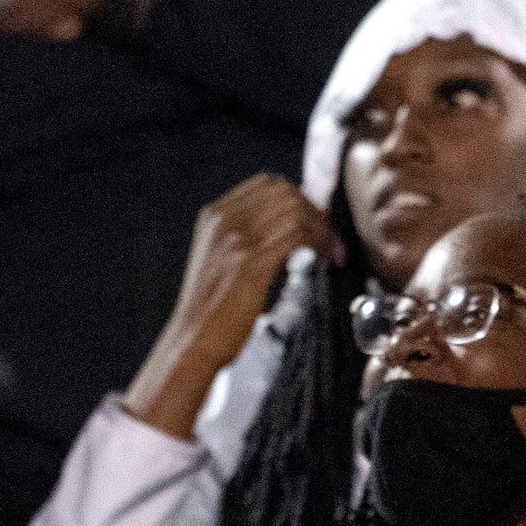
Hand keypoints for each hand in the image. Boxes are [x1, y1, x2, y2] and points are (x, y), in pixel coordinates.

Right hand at [121, 175, 344, 439]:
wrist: (193, 341)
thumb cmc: (212, 309)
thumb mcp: (222, 259)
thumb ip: (246, 236)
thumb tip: (290, 227)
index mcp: (214, 215)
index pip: (267, 184)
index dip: (299, 198)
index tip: (316, 221)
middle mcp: (223, 219)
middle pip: (284, 192)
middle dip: (314, 211)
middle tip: (330, 237)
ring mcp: (235, 238)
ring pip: (294, 210)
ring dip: (321, 228)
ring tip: (332, 252)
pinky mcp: (250, 260)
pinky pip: (296, 234)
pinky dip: (318, 242)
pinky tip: (325, 260)